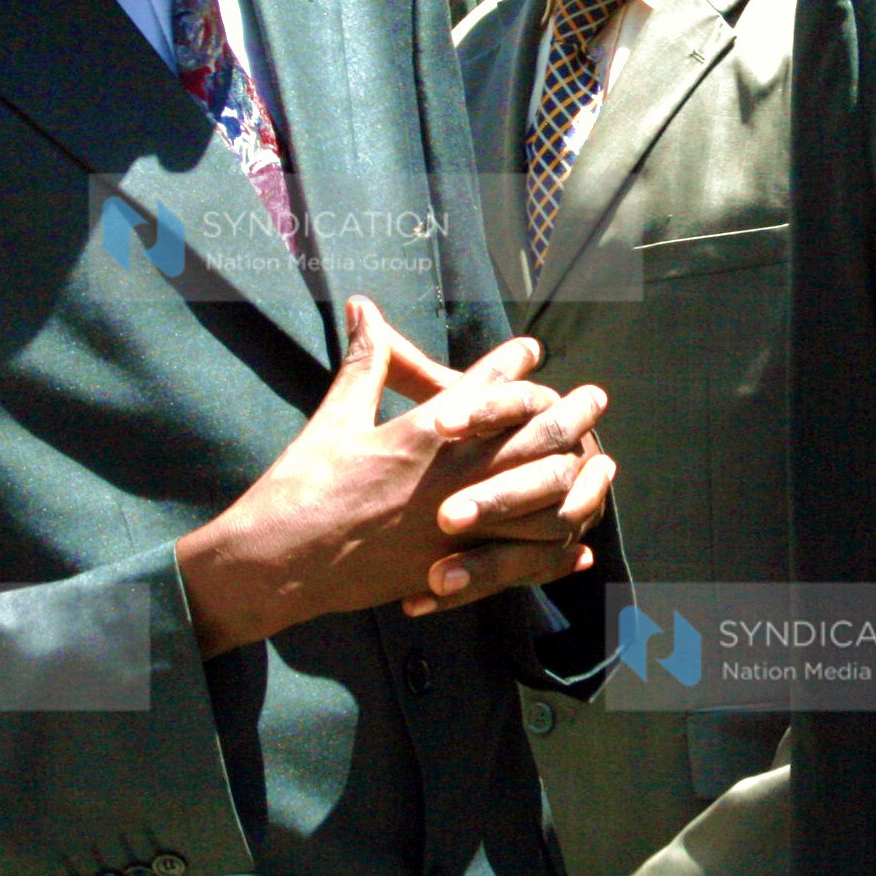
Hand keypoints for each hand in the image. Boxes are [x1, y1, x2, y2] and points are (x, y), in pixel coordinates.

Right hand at [176, 296, 612, 654]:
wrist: (277, 563)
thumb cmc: (299, 485)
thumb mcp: (335, 416)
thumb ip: (366, 362)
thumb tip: (365, 306)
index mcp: (422, 432)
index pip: (484, 388)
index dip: (512, 364)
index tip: (533, 349)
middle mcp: (448, 475)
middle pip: (529, 437)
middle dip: (566, 414)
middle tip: (594, 397)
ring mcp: (454, 526)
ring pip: (536, 499)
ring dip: (572, 479)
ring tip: (598, 464)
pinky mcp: (450, 569)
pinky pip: (519, 560)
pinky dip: (551, 552)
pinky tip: (577, 545)